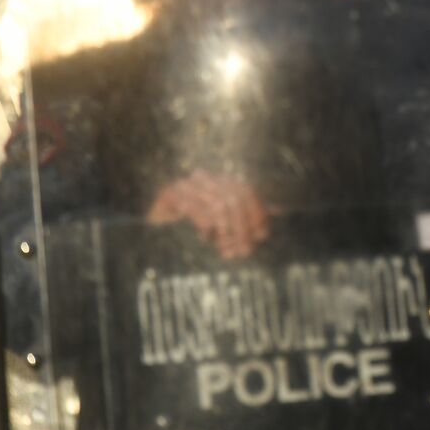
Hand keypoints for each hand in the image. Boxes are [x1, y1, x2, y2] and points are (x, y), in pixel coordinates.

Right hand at [147, 171, 270, 259]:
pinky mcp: (168, 194)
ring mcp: (187, 184)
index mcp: (222, 183)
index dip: (258, 213)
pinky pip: (194, 205)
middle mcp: (207, 179)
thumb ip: (249, 219)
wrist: (148, 237)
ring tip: (225, 250)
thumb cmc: (191, 235)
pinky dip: (204, 223)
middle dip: (243, 227)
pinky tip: (205, 237)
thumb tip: (281, 210)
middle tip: (242, 251)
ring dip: (226, 230)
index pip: (249, 192)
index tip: (261, 236)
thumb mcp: (225, 228)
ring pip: (219, 203)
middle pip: (236, 198)